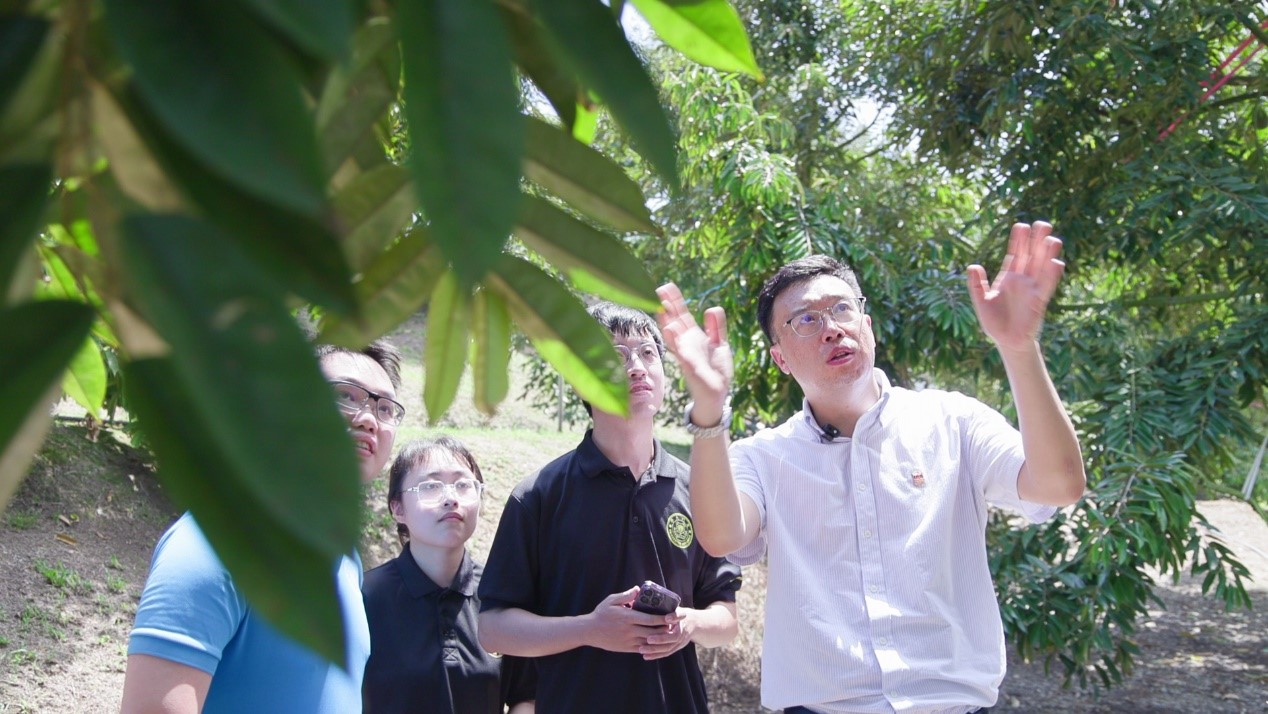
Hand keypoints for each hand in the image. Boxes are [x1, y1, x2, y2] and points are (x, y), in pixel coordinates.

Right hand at [584, 587, 669, 653]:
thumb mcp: (612, 600)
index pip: (650, 619)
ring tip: (669, 633)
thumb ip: (626, 595)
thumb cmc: (601, 614)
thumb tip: (638, 589)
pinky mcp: (627, 648)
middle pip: (654, 632)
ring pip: (650, 641)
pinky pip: (643, 648)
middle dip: (666, 629)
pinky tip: (657, 642)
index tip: (672, 616)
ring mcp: (629, 640)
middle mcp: (630, 630)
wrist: (589, 631)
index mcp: (628, 617)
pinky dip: (652, 646)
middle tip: (674, 625)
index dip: (664, 618)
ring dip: (660, 638)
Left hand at [639, 608, 696, 660]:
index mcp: (682, 619)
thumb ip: (666, 606)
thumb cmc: (679, 613)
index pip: (678, 619)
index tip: (664, 619)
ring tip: (642, 650)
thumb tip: (648, 596)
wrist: (694, 624)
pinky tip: (645, 657)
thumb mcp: (676, 606)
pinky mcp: (676, 647)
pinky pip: (666, 653)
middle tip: (647, 639)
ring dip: (655, 650)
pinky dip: (656, 655)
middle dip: (660, 639)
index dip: (672, 619)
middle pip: (672, 638)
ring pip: (668, 648)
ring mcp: (680, 641)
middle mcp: (682, 632)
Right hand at [656, 283, 732, 415]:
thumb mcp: (720, 344)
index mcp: (694, 336)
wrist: (717, 394)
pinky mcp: (689, 365)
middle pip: (675, 320)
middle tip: (659, 289)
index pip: (682, 315)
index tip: (668, 286)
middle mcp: (687, 343)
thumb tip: (712, 307)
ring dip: (667, 321)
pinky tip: (671, 328)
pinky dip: (675, 340)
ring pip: (673, 335)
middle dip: (668, 306)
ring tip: (661, 306)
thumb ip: (716, 327)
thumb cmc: (716, 370)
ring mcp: (686, 354)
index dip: (675, 301)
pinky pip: (680, 350)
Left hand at [967, 221, 1065, 353]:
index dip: (1018, 241)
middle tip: (1042, 224)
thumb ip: (976, 284)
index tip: (1021, 226)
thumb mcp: (981, 301)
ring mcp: (1032, 289)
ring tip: (1052, 239)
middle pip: (1032, 256)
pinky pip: (1046, 286)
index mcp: (1009, 277)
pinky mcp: (1039, 302)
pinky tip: (1056, 264)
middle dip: (1036, 241)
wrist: (1006, 342)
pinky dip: (1051, 276)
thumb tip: (972, 266)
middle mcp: (1023, 280)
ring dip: (1047, 255)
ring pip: (1042, 268)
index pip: (1015, 254)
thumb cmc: (994, 322)